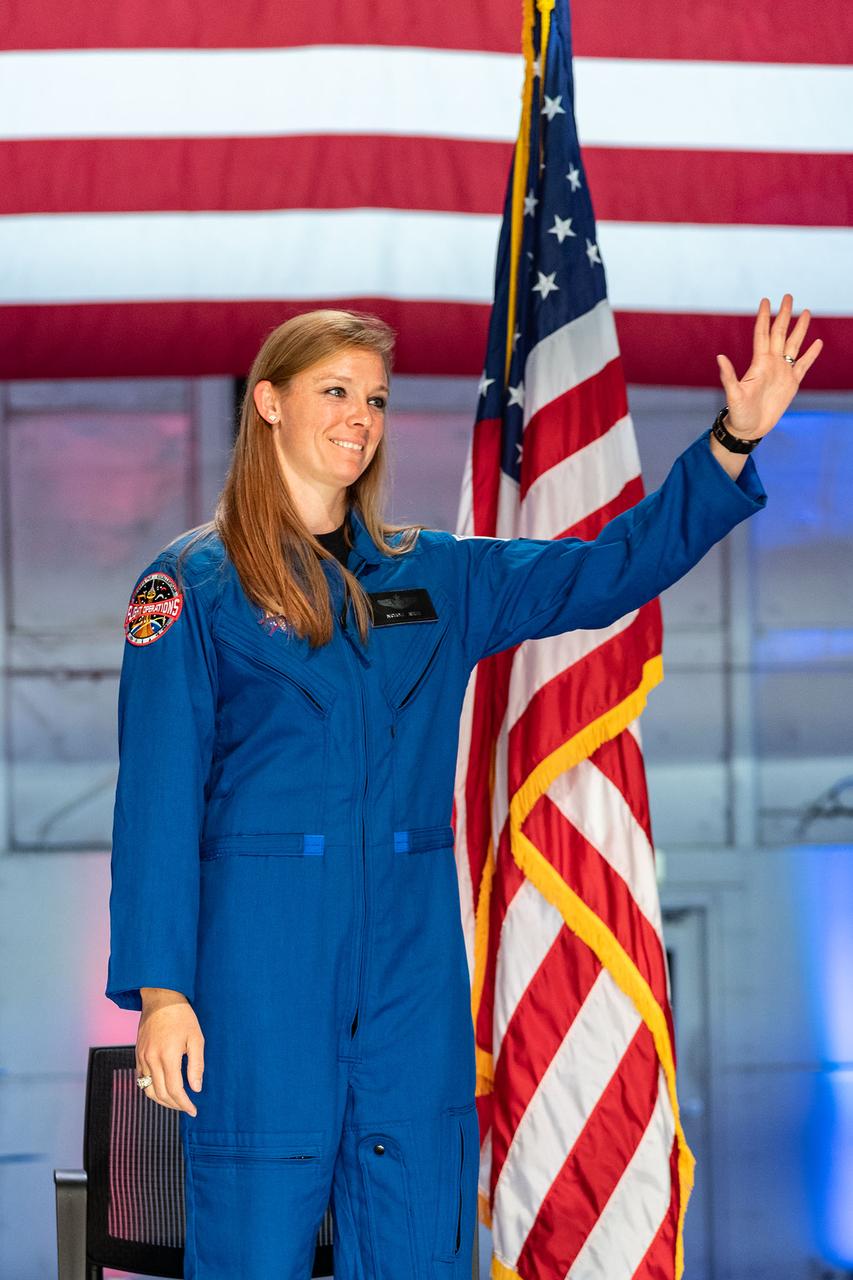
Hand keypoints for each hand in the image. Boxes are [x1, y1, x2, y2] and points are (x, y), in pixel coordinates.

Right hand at [137, 989, 203, 1115]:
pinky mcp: (137, 1054)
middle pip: (160, 1094)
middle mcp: (151, 1059)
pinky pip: (141, 1079)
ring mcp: (142, 1057)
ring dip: (161, 1100)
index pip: (175, 1090)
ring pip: (148, 1090)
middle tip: (187, 1107)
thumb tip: (196, 1088)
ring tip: (175, 1102)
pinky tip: (162, 1088)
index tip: (193, 1110)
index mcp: (168, 1056)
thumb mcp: (196, 1038)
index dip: (184, 1104)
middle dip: (175, 1105)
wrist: (161, 999)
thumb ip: (196, 1065)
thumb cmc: (182, 1017)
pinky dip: (151, 1089)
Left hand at [716, 294, 822, 440]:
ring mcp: (782, 372)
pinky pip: (803, 365)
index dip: (764, 317)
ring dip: (800, 329)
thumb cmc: (738, 413)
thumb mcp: (733, 395)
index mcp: (759, 363)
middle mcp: (771, 363)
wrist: (749, 429)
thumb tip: (720, 357)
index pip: (762, 334)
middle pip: (779, 333)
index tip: (766, 301)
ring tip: (806, 312)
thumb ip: (729, 376)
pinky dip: (811, 354)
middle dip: (784, 315)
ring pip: (793, 344)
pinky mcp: (792, 384)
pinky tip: (818, 342)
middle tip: (788, 296)